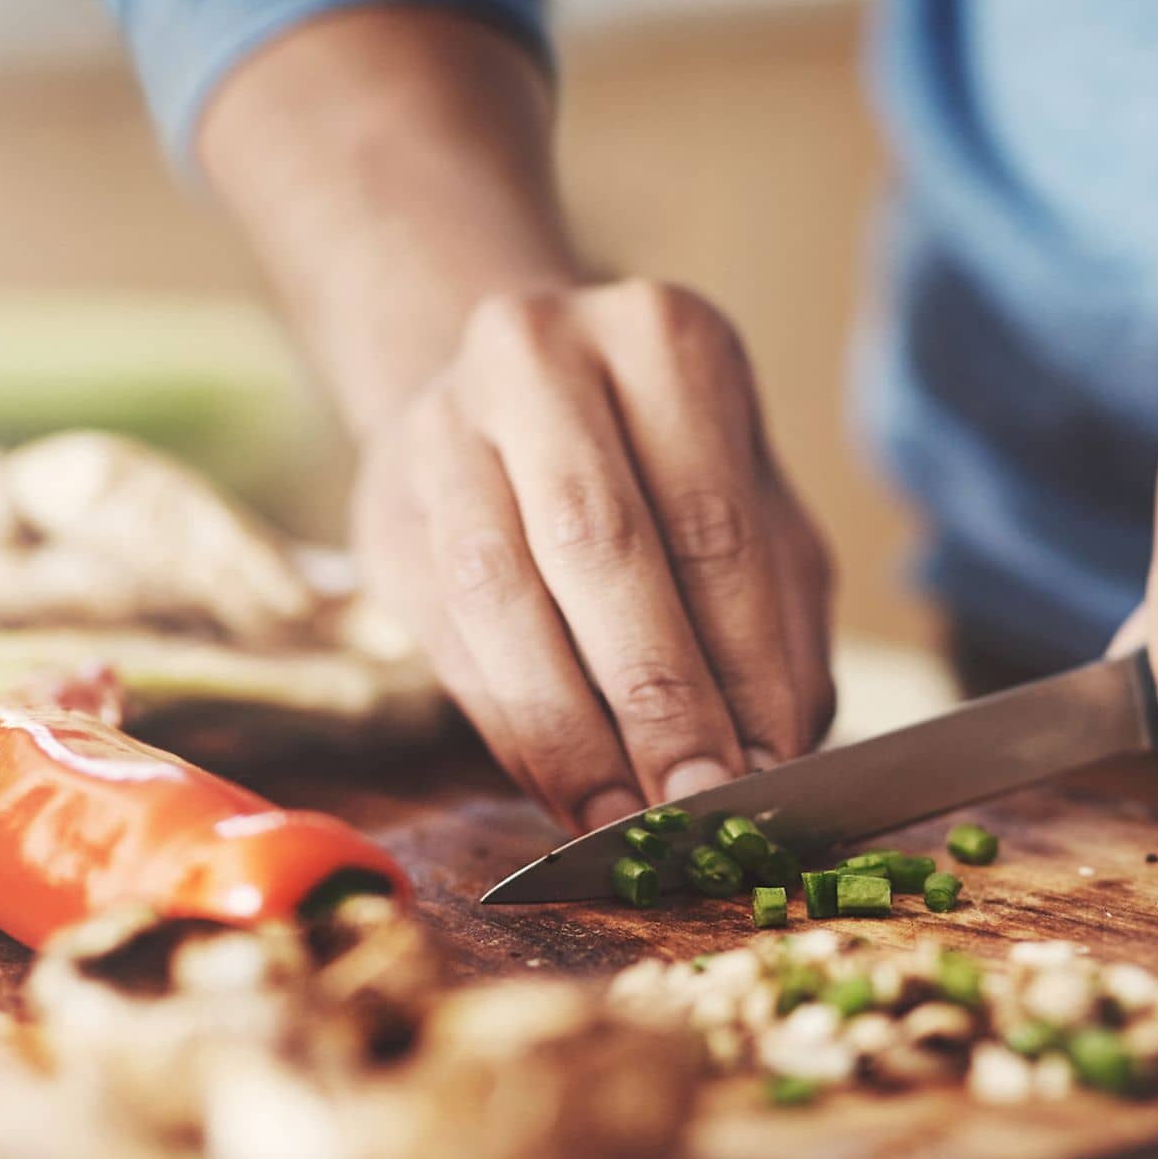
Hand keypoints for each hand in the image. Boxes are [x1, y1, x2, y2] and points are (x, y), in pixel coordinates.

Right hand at [352, 279, 835, 829]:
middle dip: (653, 696)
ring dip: (566, 728)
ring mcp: (444, 426)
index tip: (765, 771)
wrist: (507, 401)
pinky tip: (561, 789)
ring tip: (623, 818)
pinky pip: (446, 634)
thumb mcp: (752, 512)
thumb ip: (773, 624)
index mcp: (662, 339)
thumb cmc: (662, 471)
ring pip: (499, 593)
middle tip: (695, 803)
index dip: (739, 660)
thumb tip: (769, 758)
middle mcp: (540, 359)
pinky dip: (509, 727)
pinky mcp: (385, 507)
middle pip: (597, 545)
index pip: (712, 522)